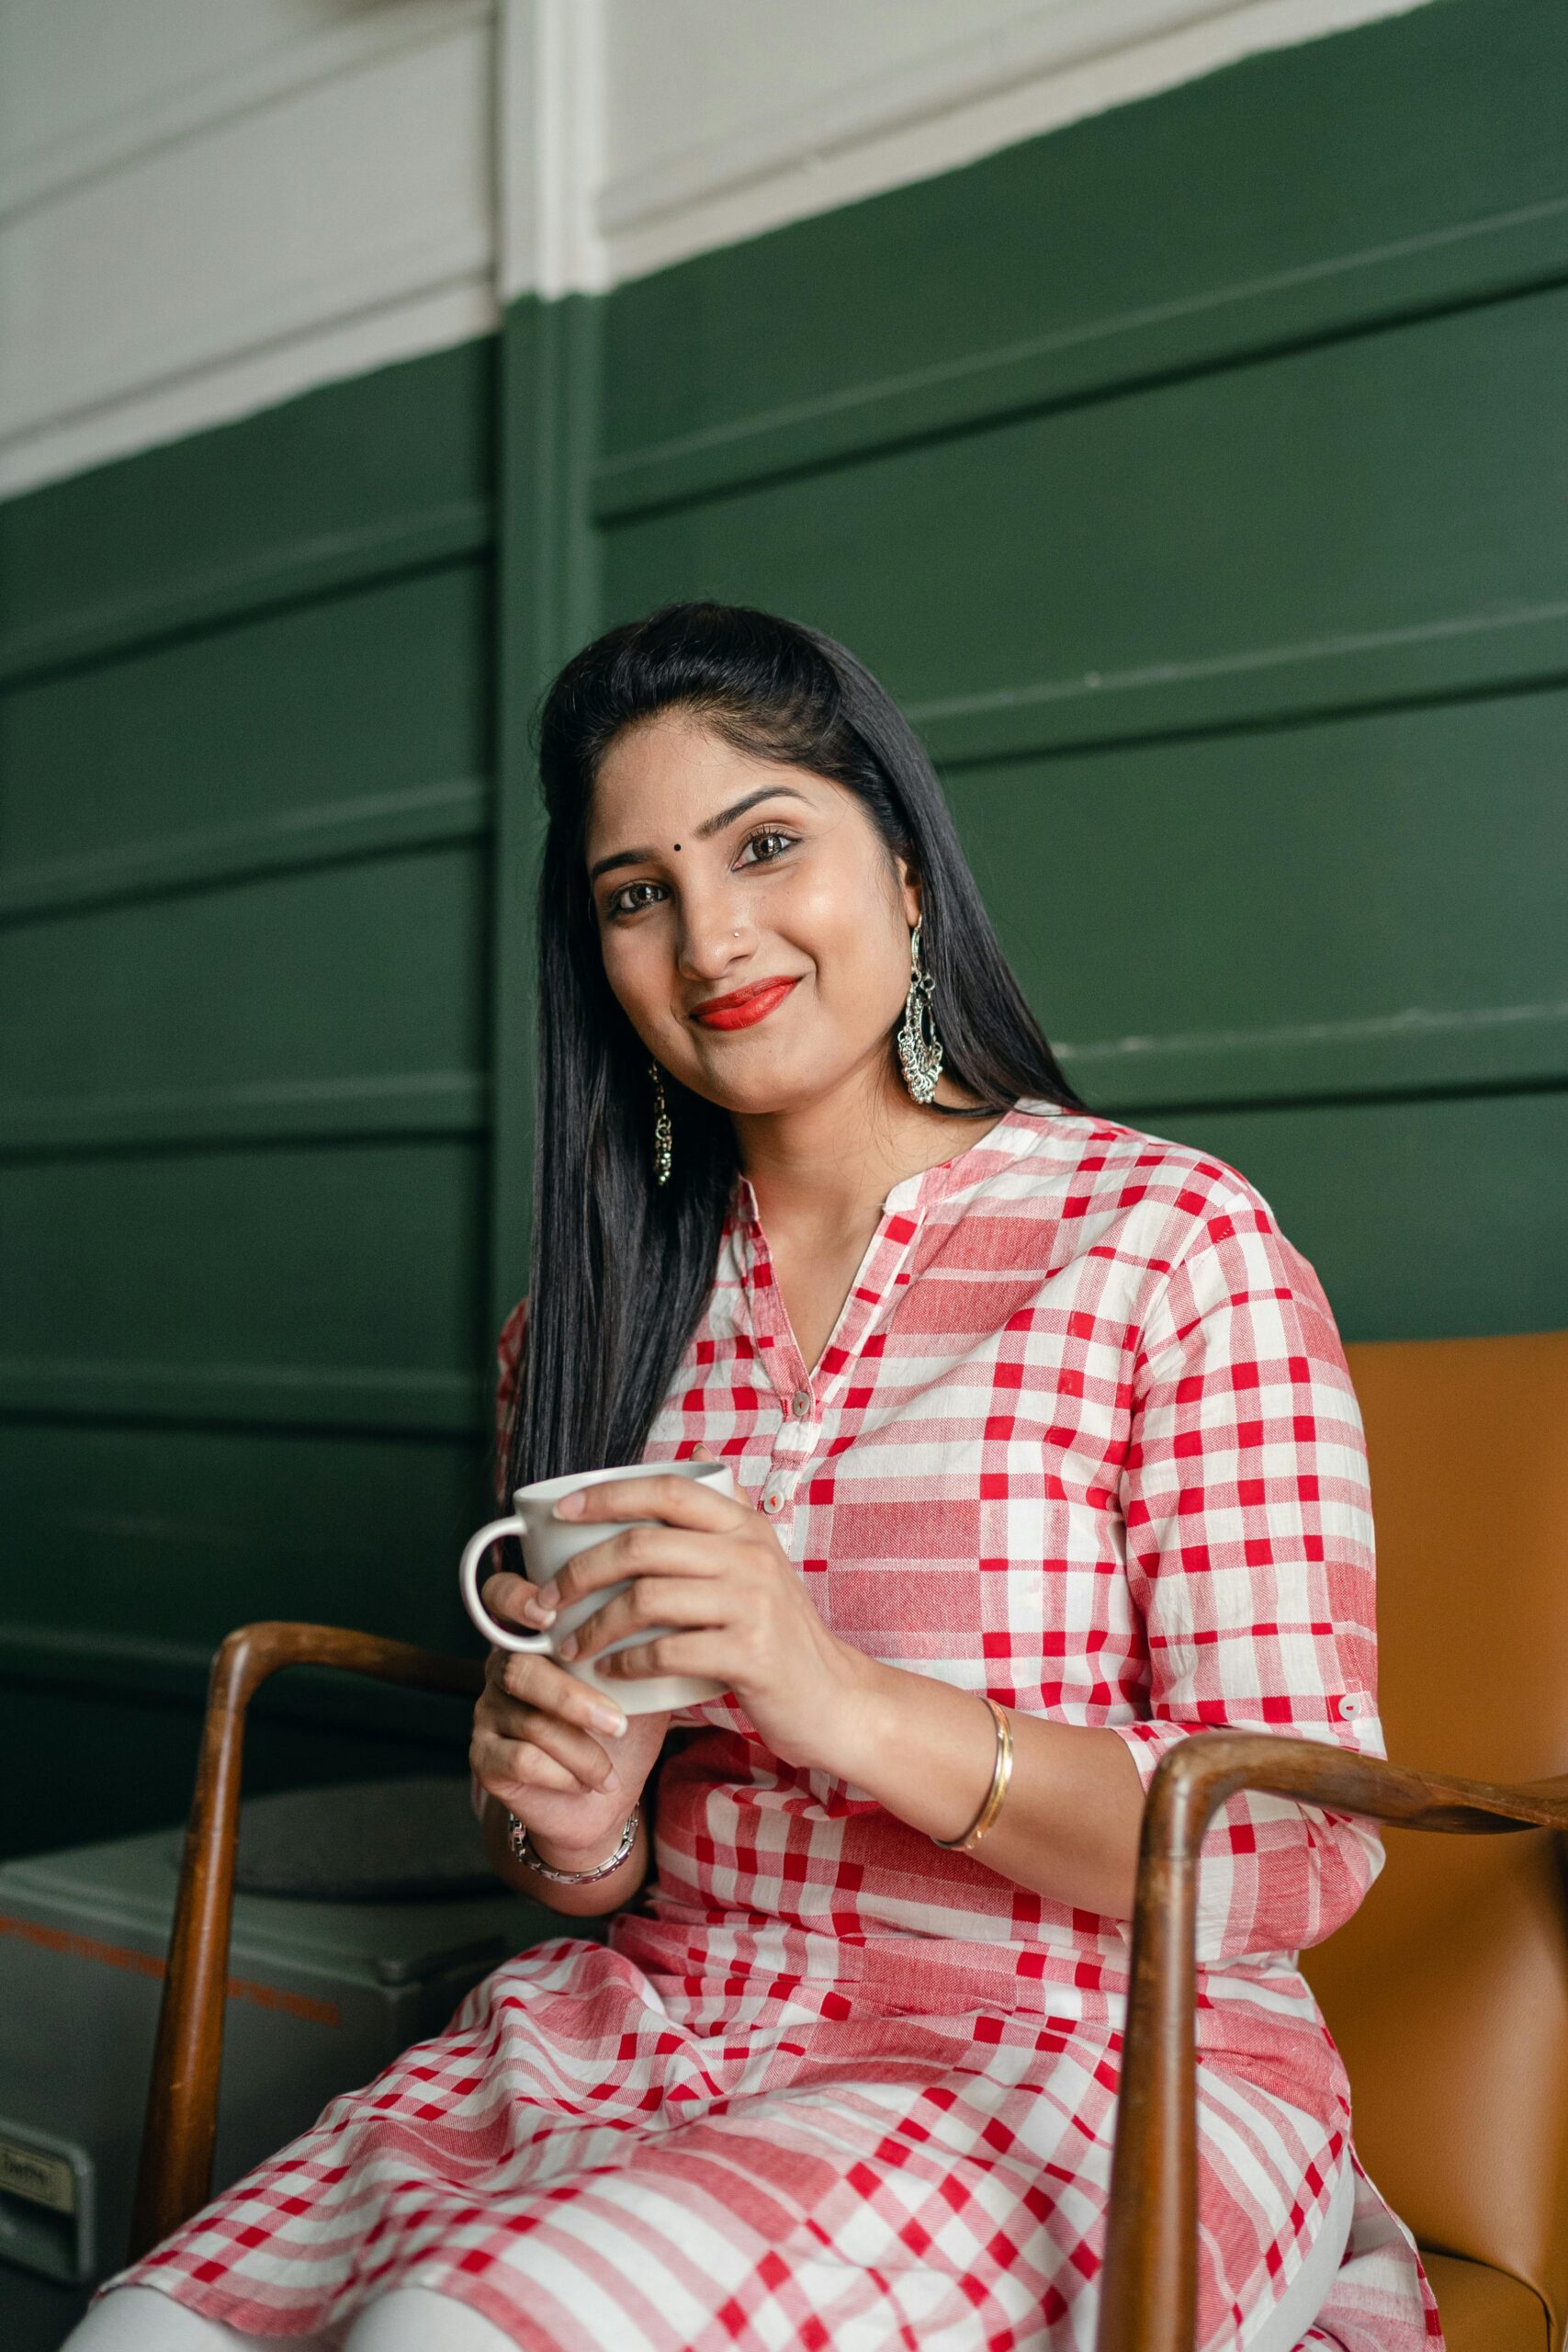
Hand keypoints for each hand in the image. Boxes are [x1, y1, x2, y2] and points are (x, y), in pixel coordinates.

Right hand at [468, 1568, 667, 1864]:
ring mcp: (487, 1713)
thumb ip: (638, 1646)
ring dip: (581, 1750)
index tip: (548, 1618)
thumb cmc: (619, 1733)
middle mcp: (501, 1668)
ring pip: (530, 1720)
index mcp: (534, 1637)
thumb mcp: (636, 1684)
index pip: (500, 1596)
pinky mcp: (484, 1758)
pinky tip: (586, 1783)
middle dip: (573, 1699)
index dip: (514, 1598)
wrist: (602, 1804)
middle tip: (618, 1724)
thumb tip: (669, 1617)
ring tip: (609, 1771)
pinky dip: (564, 1773)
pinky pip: (520, 1759)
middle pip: (519, 1668)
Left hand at [533, 1450, 865, 1772]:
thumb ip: (726, 1512)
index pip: (669, 1491)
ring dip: (595, 1625)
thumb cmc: (779, 1630)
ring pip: (648, 1598)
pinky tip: (611, 1672)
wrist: (832, 1696)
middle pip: (643, 1546)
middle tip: (546, 1599)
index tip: (561, 1514)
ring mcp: (753, 1603)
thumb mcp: (760, 1560)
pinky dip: (628, 1663)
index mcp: (746, 1525)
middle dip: (581, 1572)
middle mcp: (751, 1555)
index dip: (609, 1495)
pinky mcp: (751, 1654)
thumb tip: (694, 1451)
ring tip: (570, 1645)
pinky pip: (669, 1651)